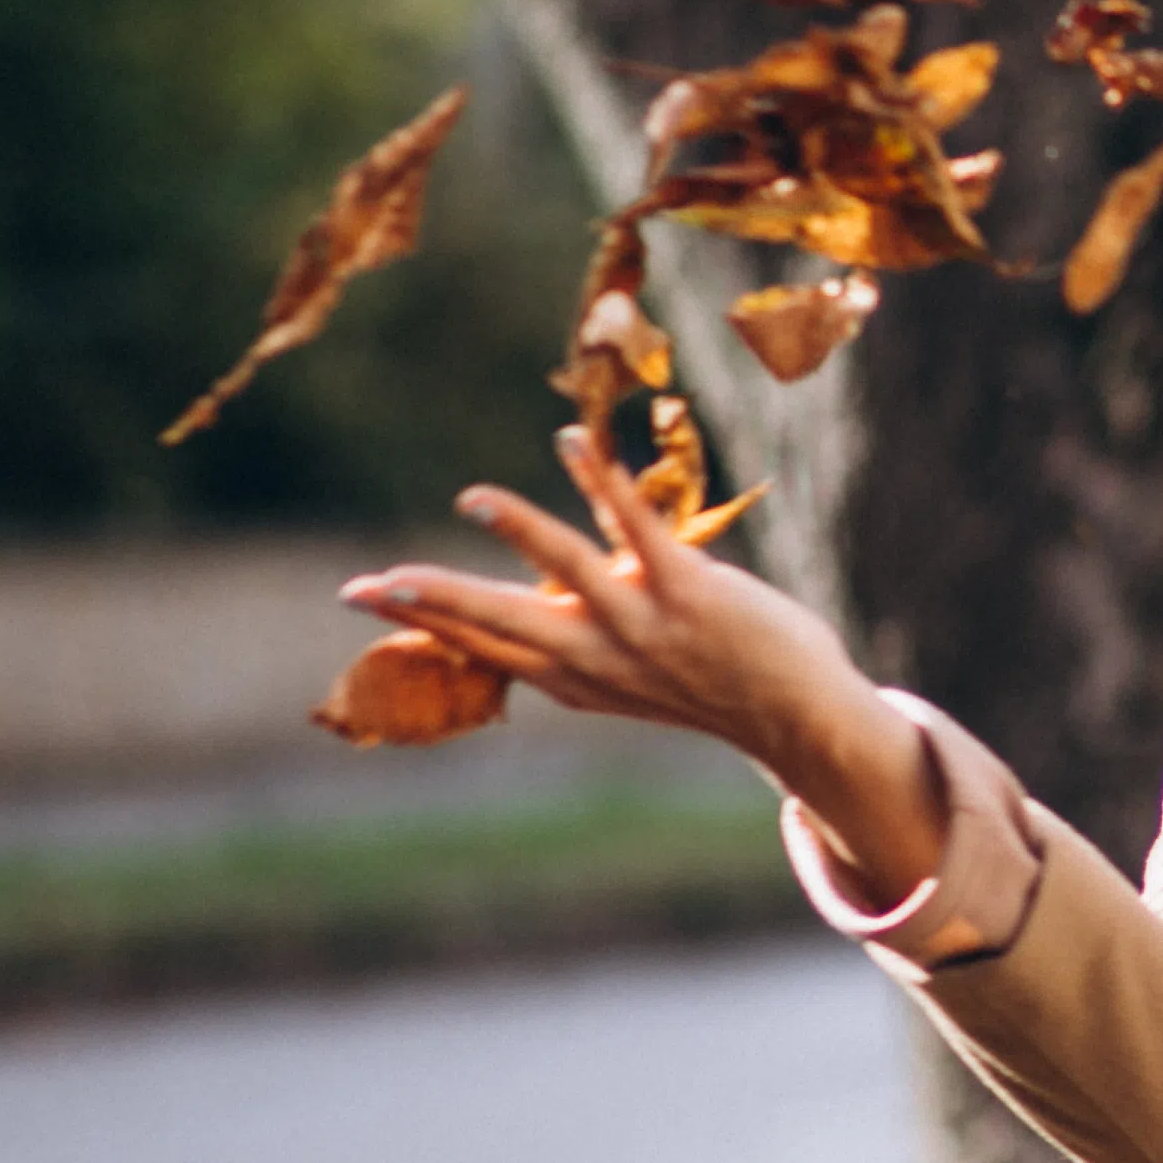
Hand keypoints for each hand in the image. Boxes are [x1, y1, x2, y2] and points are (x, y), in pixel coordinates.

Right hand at [338, 427, 949, 901]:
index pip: (481, 645)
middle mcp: (598, 655)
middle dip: (432, 599)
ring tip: (474, 498)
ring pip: (567, 572)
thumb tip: (528, 622)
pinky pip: (637, 530)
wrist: (801, 717)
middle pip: (499, 622)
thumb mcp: (629, 679)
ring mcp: (643, 624)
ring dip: (521, 530)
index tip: (361, 594)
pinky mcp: (691, 591)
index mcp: (573, 677)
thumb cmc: (713, 686)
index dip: (421, 618)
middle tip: (365, 580)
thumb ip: (576, 651)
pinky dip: (601, 484)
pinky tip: (570, 444)